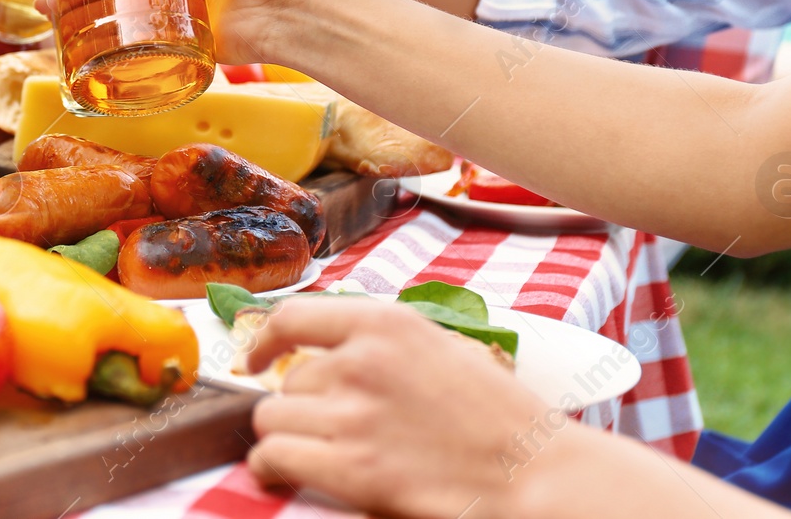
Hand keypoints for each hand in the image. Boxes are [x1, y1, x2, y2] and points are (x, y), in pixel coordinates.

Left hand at [245, 297, 557, 518]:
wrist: (534, 474)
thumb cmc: (498, 419)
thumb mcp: (441, 350)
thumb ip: (382, 347)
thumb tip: (326, 359)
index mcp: (386, 324)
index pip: (294, 316)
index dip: (265, 340)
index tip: (256, 359)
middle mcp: (362, 361)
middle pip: (287, 380)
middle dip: (300, 405)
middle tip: (326, 428)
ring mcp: (353, 414)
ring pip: (272, 417)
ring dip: (285, 436)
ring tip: (309, 452)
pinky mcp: (352, 468)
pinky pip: (274, 457)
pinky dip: (270, 467)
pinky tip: (282, 474)